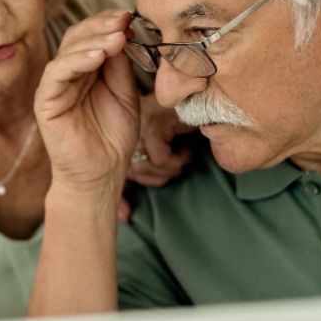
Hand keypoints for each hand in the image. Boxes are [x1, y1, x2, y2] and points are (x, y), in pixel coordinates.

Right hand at [35, 9, 139, 195]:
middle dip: (101, 26)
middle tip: (124, 20)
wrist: (102, 173)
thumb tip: (124, 32)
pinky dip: (77, 61)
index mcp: (86, 69)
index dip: (109, 22)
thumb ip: (121, 65)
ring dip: (93, 40)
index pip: (92, 36)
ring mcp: (54, 86)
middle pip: (77, 37)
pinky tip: (98, 57)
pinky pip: (57, 73)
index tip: (131, 15)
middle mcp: (68, 73)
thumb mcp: (125, 93)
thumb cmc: (113, 136)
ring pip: (67, 51)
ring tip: (117, 37)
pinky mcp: (45, 101)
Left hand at [118, 94, 195, 221]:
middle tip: (178, 161)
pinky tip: (186, 148)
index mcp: (121, 139)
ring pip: (148, 166)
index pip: (114, 174)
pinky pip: (161, 158)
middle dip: (160, 176)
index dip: (121, 199)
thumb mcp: (161, 159)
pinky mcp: (155, 123)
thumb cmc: (185, 133)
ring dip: (172, 167)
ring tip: (183, 153)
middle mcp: (125, 129)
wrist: (205, 102)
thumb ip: (139, 183)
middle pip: (134, 173)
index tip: (125, 215)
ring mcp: (138, 123)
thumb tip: (123, 217)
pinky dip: (179, 158)